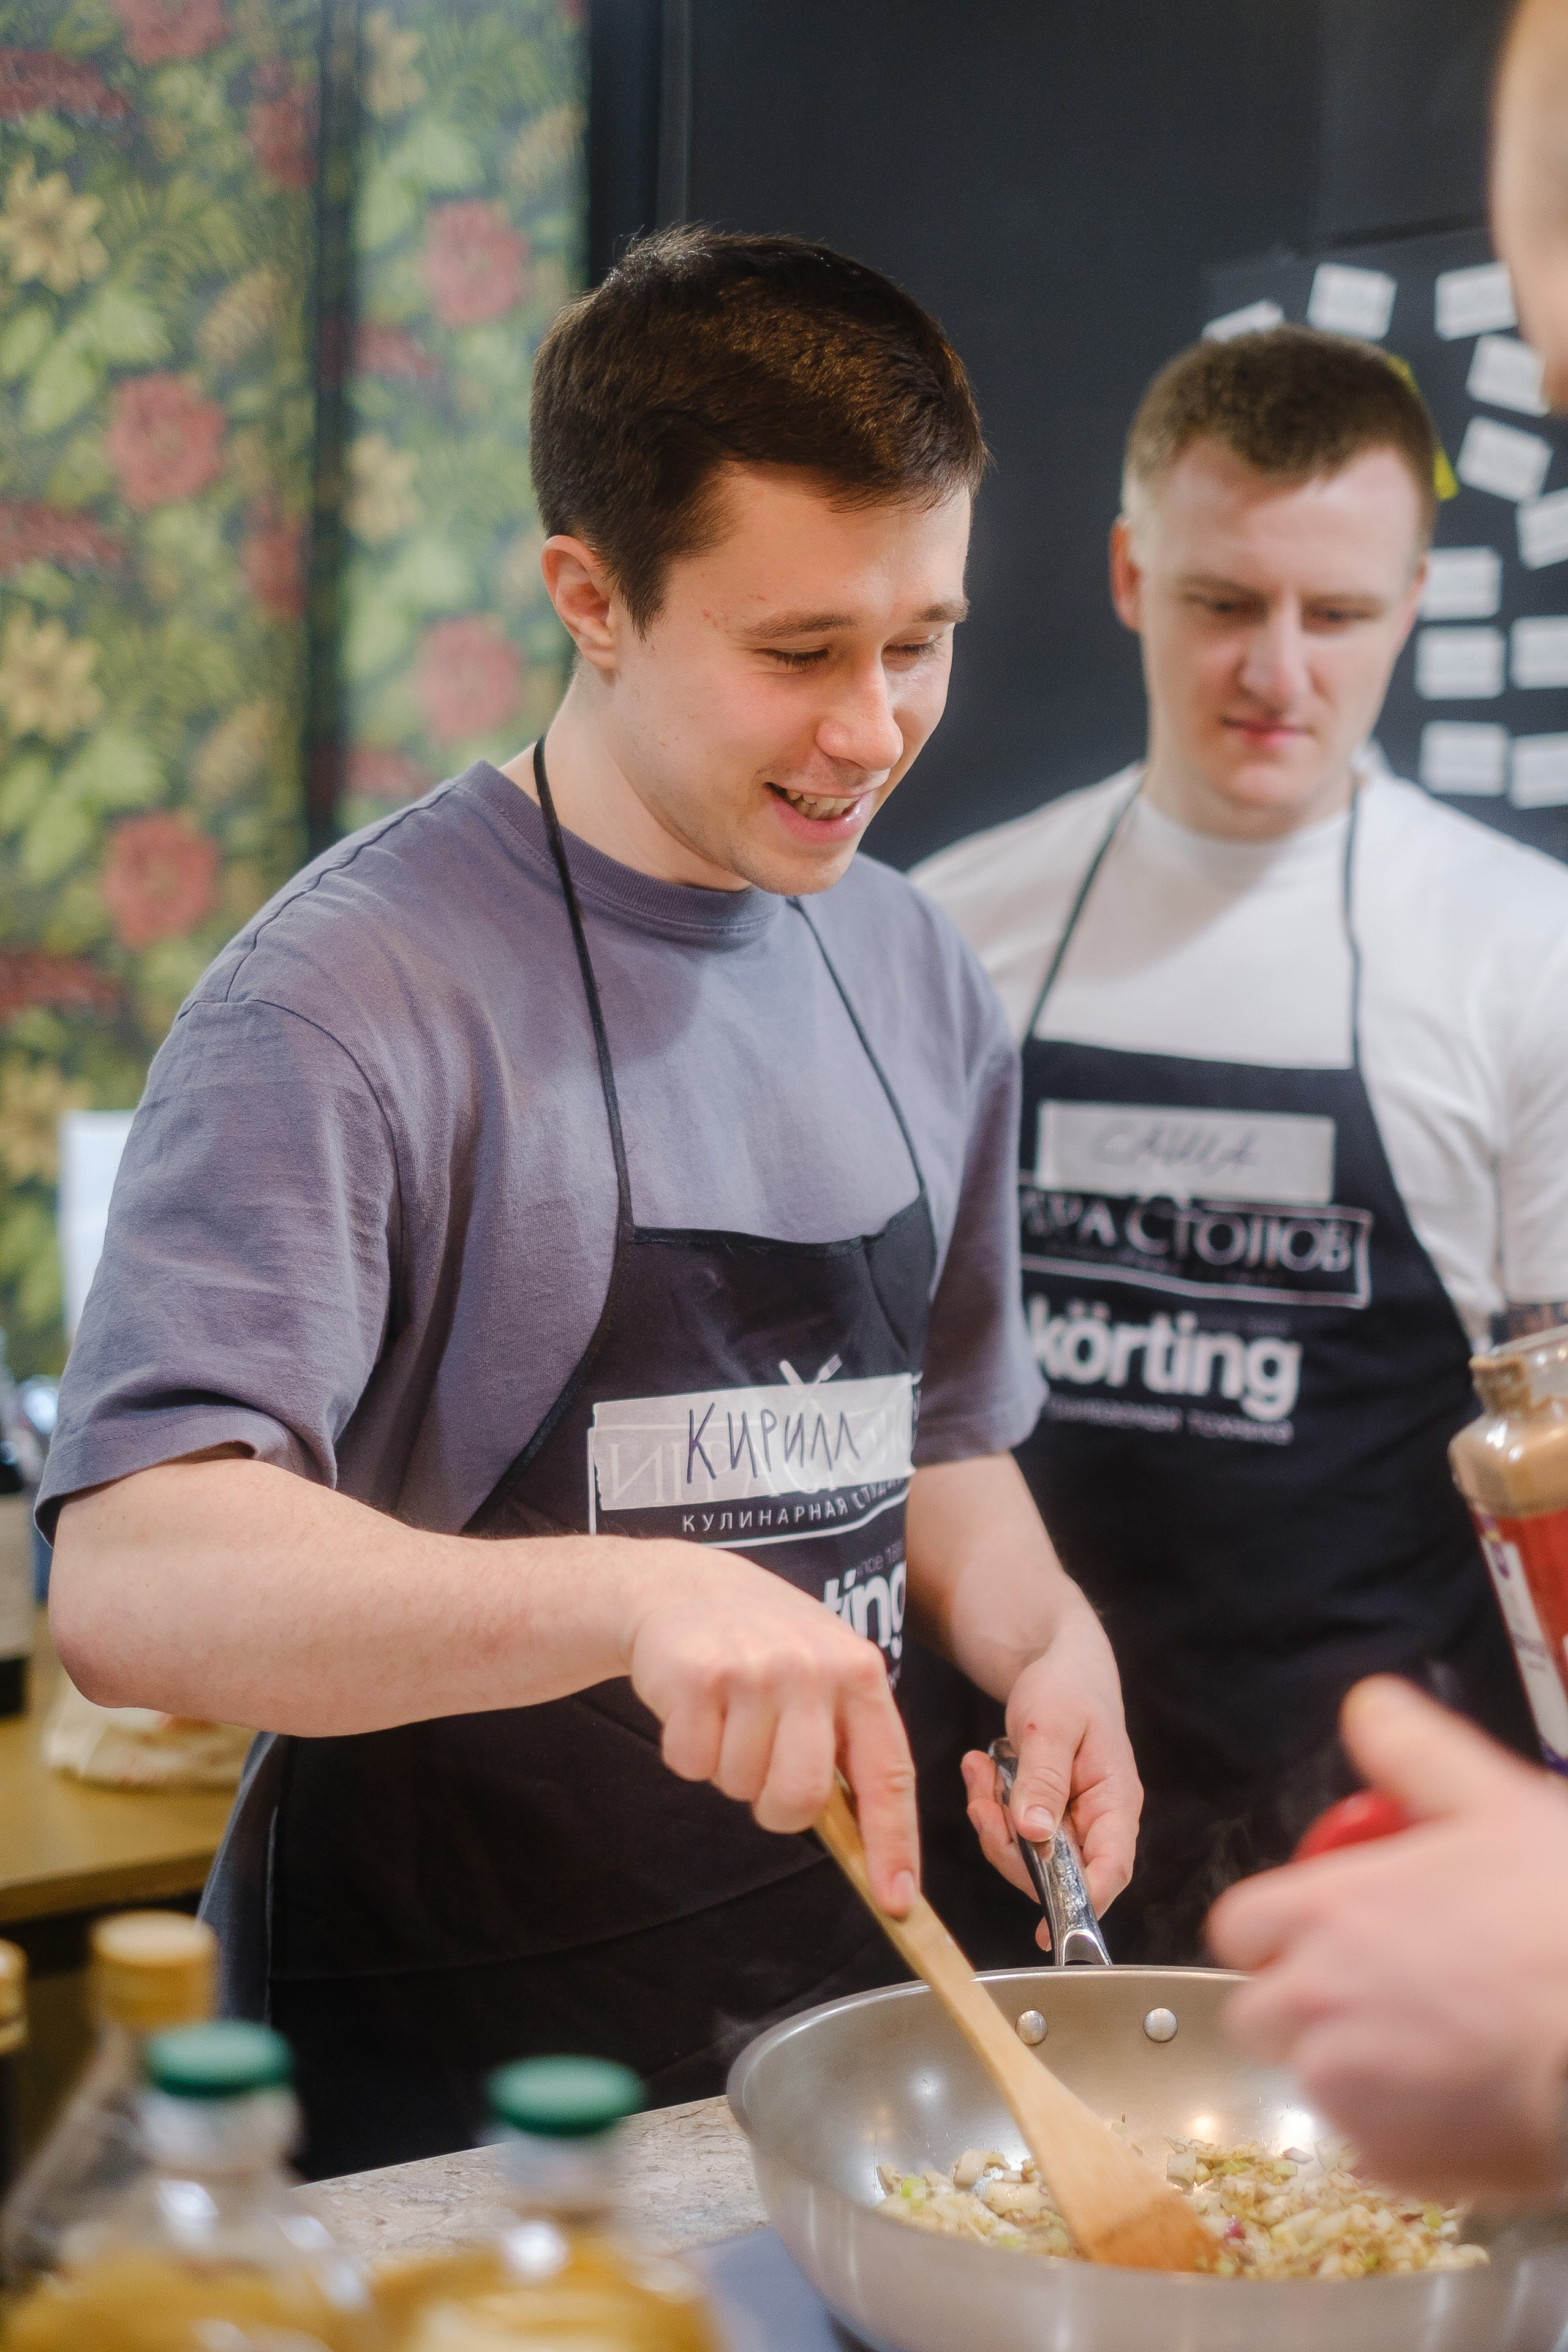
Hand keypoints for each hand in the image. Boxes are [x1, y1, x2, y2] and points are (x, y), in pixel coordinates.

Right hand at [627, 1544, 918, 1915]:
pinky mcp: (696, 1676)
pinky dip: (686, 1752)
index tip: (897, 1900)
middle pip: (802, 1797)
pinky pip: (691, 1764)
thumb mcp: (824, 1671)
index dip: (893, 1844)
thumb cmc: (764, 1641)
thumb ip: (846, 1741)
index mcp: (859, 1672)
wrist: (684, 1584)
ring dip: (727, 1769)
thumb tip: (869, 1844)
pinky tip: (695, 1705)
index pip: (887, 1774)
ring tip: (728, 1715)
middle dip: (776, 1807)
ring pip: (740, 1785)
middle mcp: (812, 1669)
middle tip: (761, 1769)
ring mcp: (753, 1670)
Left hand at [959, 1594, 1141, 1936]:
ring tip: (980, 1770)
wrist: (1055, 1662)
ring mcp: (1068, 1820)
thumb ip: (1045, 1779)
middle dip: (1010, 1847)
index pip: (1111, 1869)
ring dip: (993, 1821)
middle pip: (1057, 1873)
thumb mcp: (1052, 1725)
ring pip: (1026, 1856)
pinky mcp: (1041, 1814)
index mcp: (1116, 1801)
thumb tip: (1036, 1836)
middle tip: (984, 1802)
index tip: (1048, 1927)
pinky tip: (980, 1768)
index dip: (1084, 1902)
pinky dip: (988, 1805)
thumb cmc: (1067, 1687)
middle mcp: (1096, 1820)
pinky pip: (1010, 1832)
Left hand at [1208, 1676, 1567, 2199]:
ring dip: (1355, 2064)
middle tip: (1382, 1986)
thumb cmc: (1562, 1914)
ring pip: (1315, 2079)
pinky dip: (1400, 2129)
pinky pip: (1367, 2146)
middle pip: (1258, 2010)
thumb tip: (1366, 1707)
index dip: (1279, 1926)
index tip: (1325, 1926)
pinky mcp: (1392, 2162)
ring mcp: (1349, 2092)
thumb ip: (1412, 1747)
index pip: (1239, 1926)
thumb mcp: (1493, 1799)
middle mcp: (1316, 2005)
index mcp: (1325, 1914)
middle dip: (1303, 1999)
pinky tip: (1460, 2096)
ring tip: (1438, 2042)